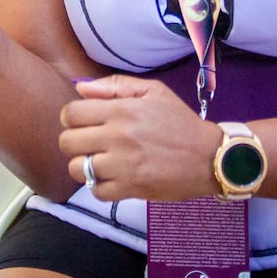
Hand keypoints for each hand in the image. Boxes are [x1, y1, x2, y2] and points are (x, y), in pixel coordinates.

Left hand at [58, 75, 217, 202]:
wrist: (209, 157)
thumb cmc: (181, 121)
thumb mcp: (154, 92)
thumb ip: (116, 86)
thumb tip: (81, 89)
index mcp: (121, 110)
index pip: (71, 113)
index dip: (71, 118)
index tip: (82, 123)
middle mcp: (118, 136)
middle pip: (68, 142)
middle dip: (74, 141)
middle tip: (89, 143)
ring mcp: (123, 165)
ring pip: (78, 168)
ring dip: (84, 166)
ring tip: (98, 162)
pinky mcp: (131, 188)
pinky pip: (96, 191)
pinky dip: (99, 187)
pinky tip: (110, 178)